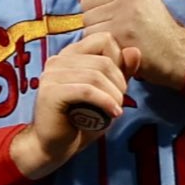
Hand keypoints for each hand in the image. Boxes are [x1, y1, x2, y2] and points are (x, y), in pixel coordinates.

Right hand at [14, 30, 131, 174]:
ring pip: (96, 74)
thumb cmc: (81, 119)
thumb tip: (134, 50)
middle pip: (103, 59)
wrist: (56, 145)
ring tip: (115, 109)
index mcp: (70, 55)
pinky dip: (105, 102)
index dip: (118, 59)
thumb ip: (121, 71)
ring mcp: (51, 75)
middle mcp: (57, 61)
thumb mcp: (108, 92)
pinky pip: (86, 90)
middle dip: (119, 82)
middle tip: (118, 100)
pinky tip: (113, 113)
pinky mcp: (50, 92)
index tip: (118, 83)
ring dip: (114, 95)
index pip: (103, 39)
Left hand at [78, 0, 183, 88]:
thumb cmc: (152, 28)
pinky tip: (118, 46)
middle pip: (86, 6)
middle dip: (97, 20)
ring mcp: (126, 11)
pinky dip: (100, 46)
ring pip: (87, 22)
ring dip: (98, 34)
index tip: (118, 15)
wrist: (175, 53)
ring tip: (121, 37)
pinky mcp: (121, 31)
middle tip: (121, 29)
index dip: (99, 6)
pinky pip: (91, 37)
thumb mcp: (139, 0)